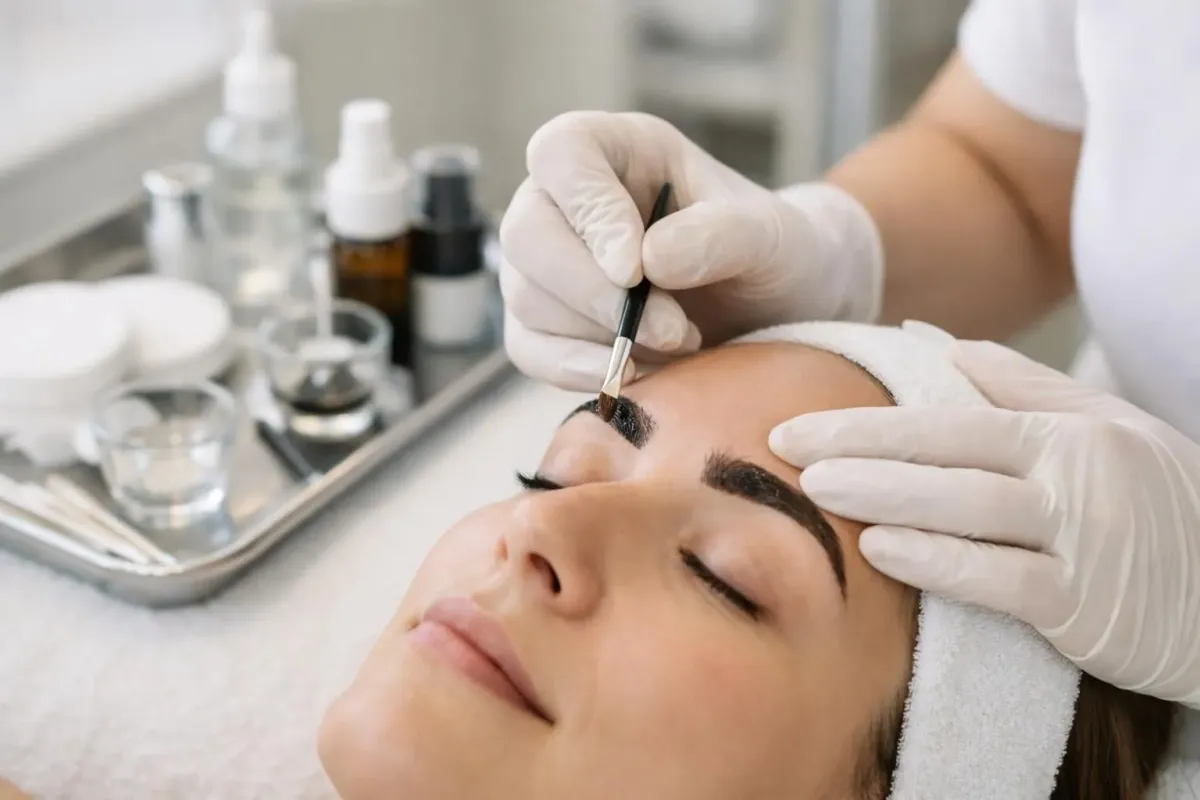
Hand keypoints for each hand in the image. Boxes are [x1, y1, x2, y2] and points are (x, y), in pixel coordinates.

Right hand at [500, 111, 883, 389]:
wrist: (779, 310)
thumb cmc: (775, 254)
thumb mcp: (772, 237)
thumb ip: (721, 236)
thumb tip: (650, 259)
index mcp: (620, 150)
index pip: (562, 153)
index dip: (587, 210)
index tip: (635, 270)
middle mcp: (572, 200)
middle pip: (527, 233)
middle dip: (592, 293)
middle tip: (671, 330)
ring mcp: (554, 263)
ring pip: (526, 296)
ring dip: (597, 336)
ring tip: (678, 344)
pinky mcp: (552, 323)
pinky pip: (528, 347)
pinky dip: (573, 369)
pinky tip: (630, 374)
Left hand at [770, 339, 1199, 705]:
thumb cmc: (1151, 502)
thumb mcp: (1100, 428)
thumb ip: (1014, 385)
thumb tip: (925, 341)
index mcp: (1066, 427)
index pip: (950, 414)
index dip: (869, 418)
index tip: (796, 422)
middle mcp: (1074, 473)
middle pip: (950, 450)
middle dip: (859, 447)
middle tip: (780, 446)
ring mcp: (1083, 537)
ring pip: (970, 507)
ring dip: (887, 495)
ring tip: (815, 490)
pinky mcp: (1087, 604)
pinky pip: (1002, 578)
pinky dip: (941, 562)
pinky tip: (882, 550)